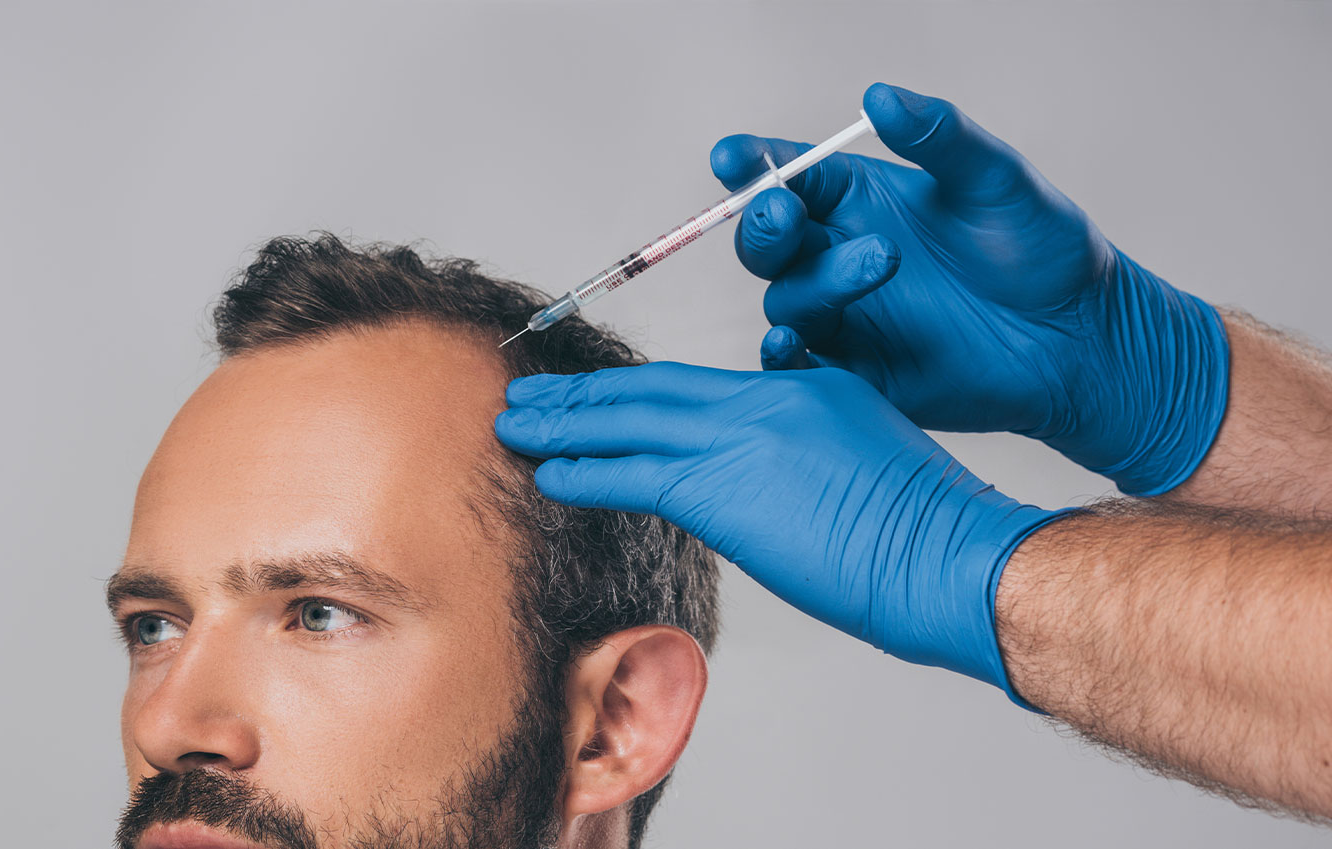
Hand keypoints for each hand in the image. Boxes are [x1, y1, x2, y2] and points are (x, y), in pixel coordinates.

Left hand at [494, 362, 1062, 699]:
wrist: (947, 552)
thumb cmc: (923, 526)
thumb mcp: (865, 454)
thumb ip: (808, 448)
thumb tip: (765, 475)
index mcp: (801, 387)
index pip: (694, 385)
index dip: (633, 388)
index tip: (592, 392)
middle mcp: (763, 401)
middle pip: (650, 390)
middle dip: (581, 394)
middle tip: (528, 393)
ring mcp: (740, 440)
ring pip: (629, 422)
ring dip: (564, 424)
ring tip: (513, 424)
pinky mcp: (724, 491)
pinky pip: (633, 475)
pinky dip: (584, 471)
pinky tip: (545, 473)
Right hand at [711, 83, 1228, 495]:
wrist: (1081, 340)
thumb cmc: (1043, 251)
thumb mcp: (997, 180)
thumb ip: (940, 138)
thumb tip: (879, 96)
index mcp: (856, 199)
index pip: (784, 173)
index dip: (750, 164)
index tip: (734, 157)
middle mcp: (835, 254)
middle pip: (765, 239)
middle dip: (762, 223)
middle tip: (784, 211)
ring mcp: (841, 316)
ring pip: (786, 298)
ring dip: (816, 280)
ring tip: (882, 262)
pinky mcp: (854, 373)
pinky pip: (798, 368)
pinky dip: (782, 358)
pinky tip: (792, 344)